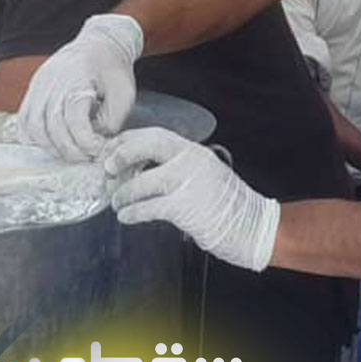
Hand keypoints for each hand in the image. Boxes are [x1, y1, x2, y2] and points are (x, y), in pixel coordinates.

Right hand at [18, 14, 143, 161]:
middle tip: (85, 157)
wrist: (99, 44)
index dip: (85, 141)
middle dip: (69, 149)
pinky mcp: (33, 89)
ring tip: (71, 153)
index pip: (74, 119)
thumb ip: (110, 122)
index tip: (98, 150)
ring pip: (33, 126)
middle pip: (51, 125)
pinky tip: (52, 144)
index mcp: (77, 79)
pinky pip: (25, 119)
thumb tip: (94, 145)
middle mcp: (52, 81)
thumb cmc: (112, 68)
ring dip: (51, 146)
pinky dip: (35, 137)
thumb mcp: (124, 94)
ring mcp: (39, 84)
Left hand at [104, 127, 279, 271]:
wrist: (254, 227)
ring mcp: (188, 183)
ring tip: (115, 201)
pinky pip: (149, 207)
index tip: (112, 149)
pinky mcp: (184, 207)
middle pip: (147, 145)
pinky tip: (126, 216)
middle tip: (106, 167)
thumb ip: (177, 169)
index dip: (129, 141)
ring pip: (142, 181)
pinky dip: (132, 212)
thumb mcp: (203, 175)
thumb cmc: (227, 205)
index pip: (155, 135)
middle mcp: (191, 160)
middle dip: (122, 154)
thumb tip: (140, 171)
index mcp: (194, 151)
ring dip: (123, 193)